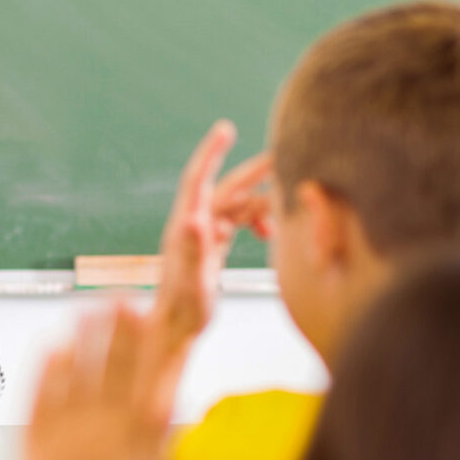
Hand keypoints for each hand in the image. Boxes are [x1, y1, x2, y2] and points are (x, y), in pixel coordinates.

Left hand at [19, 303, 182, 459]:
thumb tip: (167, 389)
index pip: (147, 376)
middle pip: (114, 364)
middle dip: (118, 327)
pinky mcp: (36, 434)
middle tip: (120, 294)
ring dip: (85, 335)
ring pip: (78, 369)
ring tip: (89, 306)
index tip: (149, 312)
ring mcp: (68, 428)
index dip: (147, 341)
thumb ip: (158, 430)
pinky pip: (42, 389)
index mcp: (138, 438)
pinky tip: (56, 341)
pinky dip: (50, 363)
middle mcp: (105, 428)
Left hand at [152, 121, 273, 348]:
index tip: (224, 129)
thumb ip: (194, 252)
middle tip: (280, 157)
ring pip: (236, 205)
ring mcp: (202, 234)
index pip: (199, 179)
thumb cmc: (183, 311)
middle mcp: (193, 225)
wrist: (176, 330)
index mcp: (186, 226)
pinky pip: (236, 222)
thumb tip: (195, 220)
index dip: (212, 153)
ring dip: (260, 203)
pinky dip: (254, 221)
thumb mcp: (192, 283)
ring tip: (284, 206)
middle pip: (226, 188)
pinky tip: (268, 233)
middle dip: (253, 172)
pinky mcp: (211, 246)